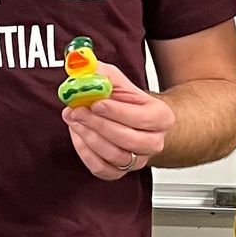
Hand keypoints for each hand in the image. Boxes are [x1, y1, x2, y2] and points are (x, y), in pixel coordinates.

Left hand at [63, 65, 174, 181]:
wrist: (132, 120)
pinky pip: (102, 169)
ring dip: (89, 137)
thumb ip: (100, 72)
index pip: (141, 118)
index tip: (96, 103)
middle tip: (78, 111)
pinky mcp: (120, 171)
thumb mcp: (116, 80)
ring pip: (114, 155)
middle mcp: (154, 142)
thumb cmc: (127, 101)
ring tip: (74, 119)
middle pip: (128, 139)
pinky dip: (86, 153)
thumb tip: (81, 65)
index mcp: (161, 117)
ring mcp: (138, 160)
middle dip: (99, 124)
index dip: (116, 112)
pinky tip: (78, 135)